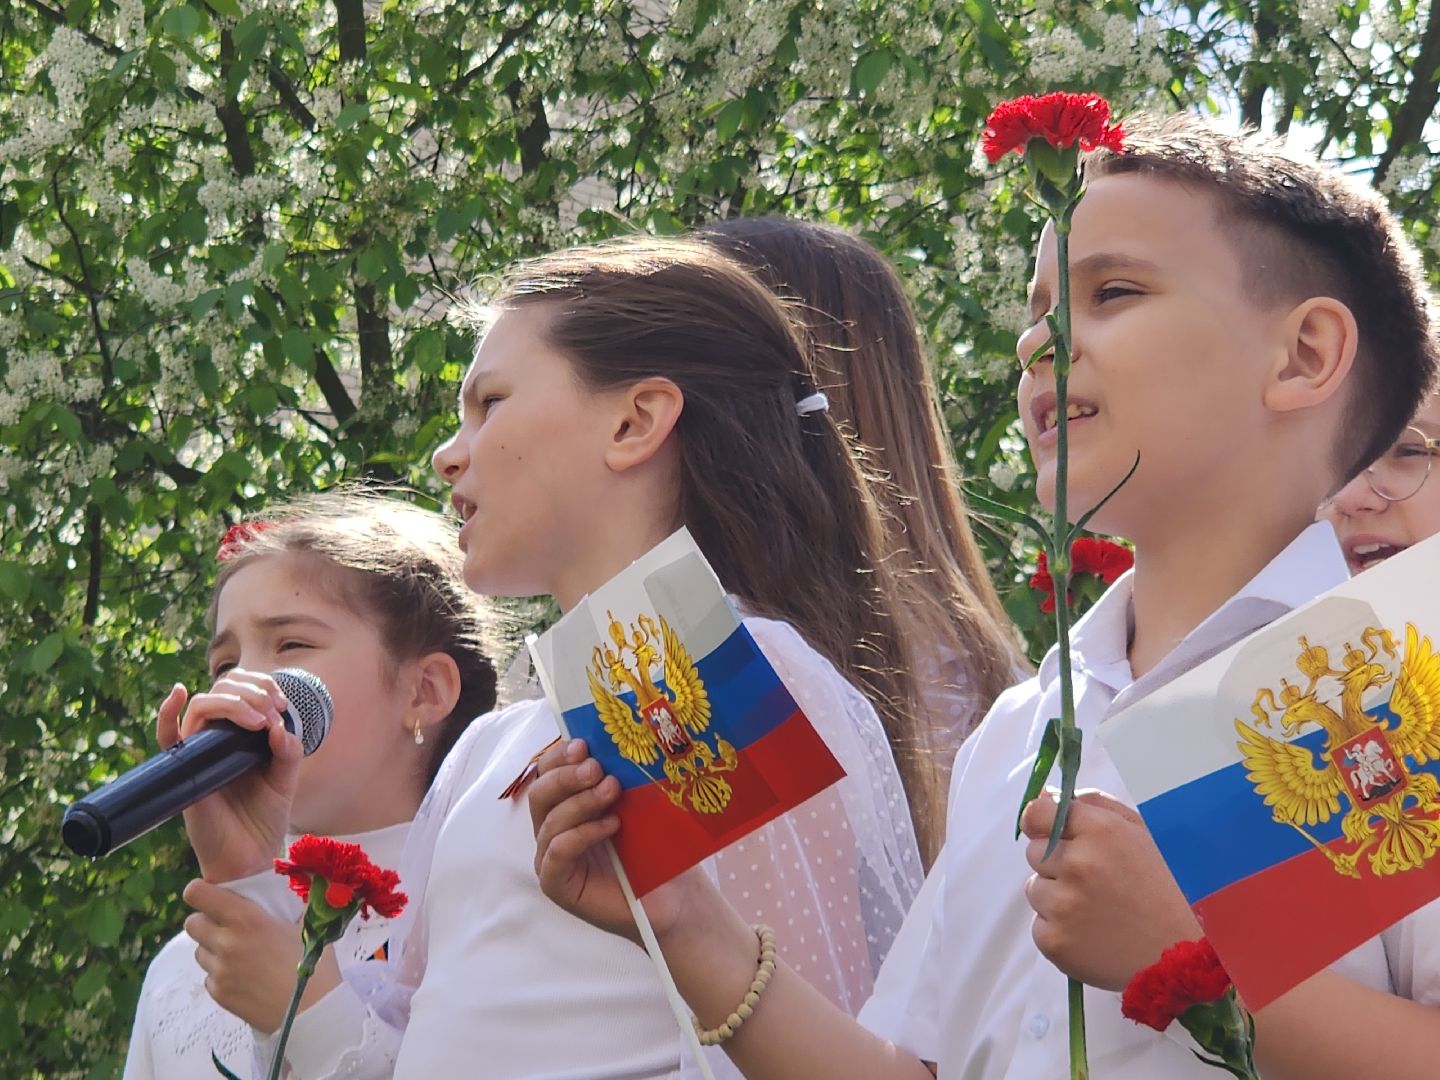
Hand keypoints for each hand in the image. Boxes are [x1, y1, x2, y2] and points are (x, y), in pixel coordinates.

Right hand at [158, 670, 302, 881]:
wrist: (252, 856)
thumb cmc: (265, 817)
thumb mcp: (286, 778)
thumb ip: (287, 750)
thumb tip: (278, 727)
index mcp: (242, 735)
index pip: (242, 690)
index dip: (262, 686)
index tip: (283, 704)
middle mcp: (218, 740)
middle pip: (221, 690)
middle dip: (251, 691)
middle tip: (272, 710)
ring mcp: (199, 753)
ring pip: (202, 706)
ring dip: (233, 703)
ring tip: (258, 720)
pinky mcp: (185, 771)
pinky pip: (165, 737)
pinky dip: (167, 711)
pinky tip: (178, 692)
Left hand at [184, 879, 340, 1032]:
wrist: (313, 1010)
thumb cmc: (315, 963)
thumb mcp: (306, 924)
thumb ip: (287, 904)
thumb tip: (285, 887)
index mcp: (247, 918)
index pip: (198, 894)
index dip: (201, 891)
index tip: (211, 894)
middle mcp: (226, 942)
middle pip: (192, 922)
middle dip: (206, 920)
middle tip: (228, 925)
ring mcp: (220, 970)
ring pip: (199, 950)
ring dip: (213, 948)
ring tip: (239, 954)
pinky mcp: (219, 994)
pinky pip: (209, 976)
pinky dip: (221, 973)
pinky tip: (245, 976)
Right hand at [528, 738, 707, 946]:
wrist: (675, 897)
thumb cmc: (656, 849)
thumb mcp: (636, 805)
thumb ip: (618, 778)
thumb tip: (615, 743)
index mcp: (566, 806)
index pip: (547, 773)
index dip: (559, 756)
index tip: (583, 743)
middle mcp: (553, 831)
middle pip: (540, 793)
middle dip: (566, 776)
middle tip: (596, 768)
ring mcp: (551, 860)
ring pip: (549, 820)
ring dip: (581, 801)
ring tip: (612, 791)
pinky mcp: (557, 885)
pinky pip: (557, 851)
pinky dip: (582, 833)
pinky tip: (611, 826)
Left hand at [1021, 789, 1200, 989]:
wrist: (1192, 960)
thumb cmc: (1173, 890)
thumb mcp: (1145, 835)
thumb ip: (1096, 807)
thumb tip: (1048, 795)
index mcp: (1101, 831)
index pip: (1037, 813)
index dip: (1042, 823)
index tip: (1050, 833)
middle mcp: (1078, 864)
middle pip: (1034, 852)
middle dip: (1056, 863)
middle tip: (1096, 883)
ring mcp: (1064, 905)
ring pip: (1035, 889)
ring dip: (1057, 898)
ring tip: (1100, 912)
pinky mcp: (1055, 942)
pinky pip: (1040, 927)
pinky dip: (1060, 931)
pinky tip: (1095, 936)